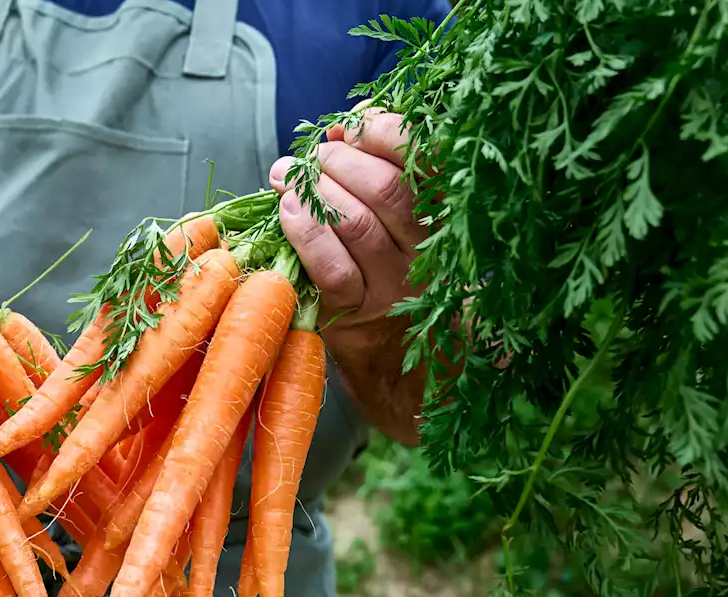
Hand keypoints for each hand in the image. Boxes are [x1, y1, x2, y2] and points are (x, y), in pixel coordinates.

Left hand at [269, 104, 423, 333]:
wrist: (386, 339)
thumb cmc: (380, 256)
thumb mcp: (387, 208)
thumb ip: (370, 162)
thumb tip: (340, 126)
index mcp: (440, 211)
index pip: (428, 161)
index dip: (387, 134)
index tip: (355, 126)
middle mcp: (425, 248)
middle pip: (387, 190)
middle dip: (341, 161)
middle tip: (317, 158)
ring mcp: (393, 283)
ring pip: (358, 224)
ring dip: (317, 192)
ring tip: (293, 181)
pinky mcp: (356, 309)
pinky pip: (332, 267)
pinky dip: (305, 232)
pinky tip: (287, 212)